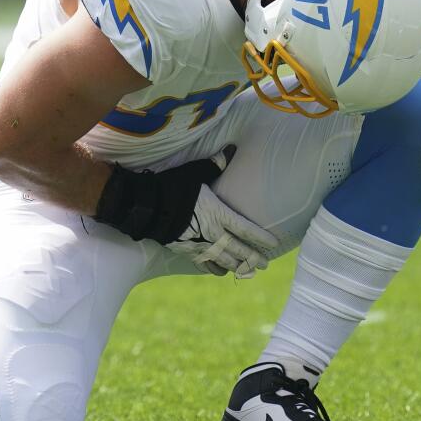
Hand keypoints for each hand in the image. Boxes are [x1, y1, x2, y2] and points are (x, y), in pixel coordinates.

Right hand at [168, 150, 279, 277]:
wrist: (146, 207)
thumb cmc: (172, 187)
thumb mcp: (196, 172)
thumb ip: (216, 164)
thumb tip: (231, 148)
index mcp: (218, 214)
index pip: (246, 229)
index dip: (262, 238)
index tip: (275, 244)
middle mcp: (212, 233)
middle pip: (239, 250)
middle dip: (254, 258)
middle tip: (266, 265)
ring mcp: (199, 246)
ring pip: (225, 261)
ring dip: (239, 267)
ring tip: (249, 272)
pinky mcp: (186, 252)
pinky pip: (204, 265)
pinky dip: (215, 269)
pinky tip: (222, 272)